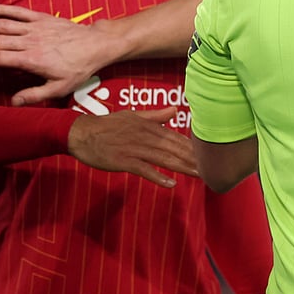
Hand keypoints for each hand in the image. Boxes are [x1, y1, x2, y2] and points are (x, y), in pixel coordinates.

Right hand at [0, 4, 123, 105]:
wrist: (96, 45)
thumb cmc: (78, 68)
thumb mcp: (59, 88)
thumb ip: (35, 95)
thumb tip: (14, 102)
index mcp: (32, 59)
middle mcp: (30, 41)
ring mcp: (35, 28)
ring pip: (4, 25)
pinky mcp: (42, 18)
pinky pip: (19, 12)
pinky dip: (4, 9)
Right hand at [67, 107, 198, 186]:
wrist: (81, 133)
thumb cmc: (107, 125)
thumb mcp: (133, 116)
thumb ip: (155, 116)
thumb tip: (175, 110)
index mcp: (149, 126)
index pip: (176, 137)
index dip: (193, 147)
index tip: (208, 155)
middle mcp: (145, 136)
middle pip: (174, 148)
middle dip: (193, 158)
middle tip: (212, 168)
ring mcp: (135, 149)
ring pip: (163, 159)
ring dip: (182, 167)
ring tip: (199, 175)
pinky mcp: (124, 161)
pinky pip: (144, 170)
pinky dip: (157, 176)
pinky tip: (170, 184)